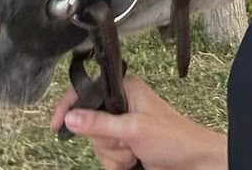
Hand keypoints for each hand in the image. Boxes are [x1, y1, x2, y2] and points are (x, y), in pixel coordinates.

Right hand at [50, 75, 227, 169]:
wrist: (193, 162)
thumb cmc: (174, 137)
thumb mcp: (134, 129)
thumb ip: (101, 123)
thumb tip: (72, 116)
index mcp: (125, 88)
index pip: (88, 91)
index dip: (70, 106)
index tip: (57, 124)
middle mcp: (122, 104)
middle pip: (89, 124)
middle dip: (105, 141)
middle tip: (126, 142)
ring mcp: (123, 126)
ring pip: (97, 144)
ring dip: (114, 155)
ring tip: (134, 152)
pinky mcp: (126, 145)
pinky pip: (106, 157)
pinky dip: (116, 163)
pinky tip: (133, 161)